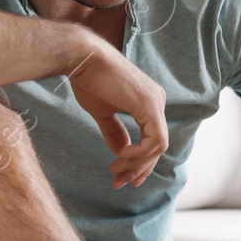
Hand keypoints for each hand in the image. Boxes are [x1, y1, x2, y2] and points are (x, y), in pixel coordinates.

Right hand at [65, 32, 168, 188]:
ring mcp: (156, 102)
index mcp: (148, 102)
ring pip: (158, 147)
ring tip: (116, 169)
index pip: (152, 139)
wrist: (82, 58)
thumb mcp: (103, 113)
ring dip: (136, 164)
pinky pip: (155, 140)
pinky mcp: (151, 105)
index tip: (123, 178)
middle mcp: (157, 101)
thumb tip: (121, 153)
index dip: (140, 163)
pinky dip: (140, 153)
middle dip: (138, 169)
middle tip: (119, 182)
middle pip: (157, 146)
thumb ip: (115, 132)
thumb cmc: (88, 79)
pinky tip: (122, 155)